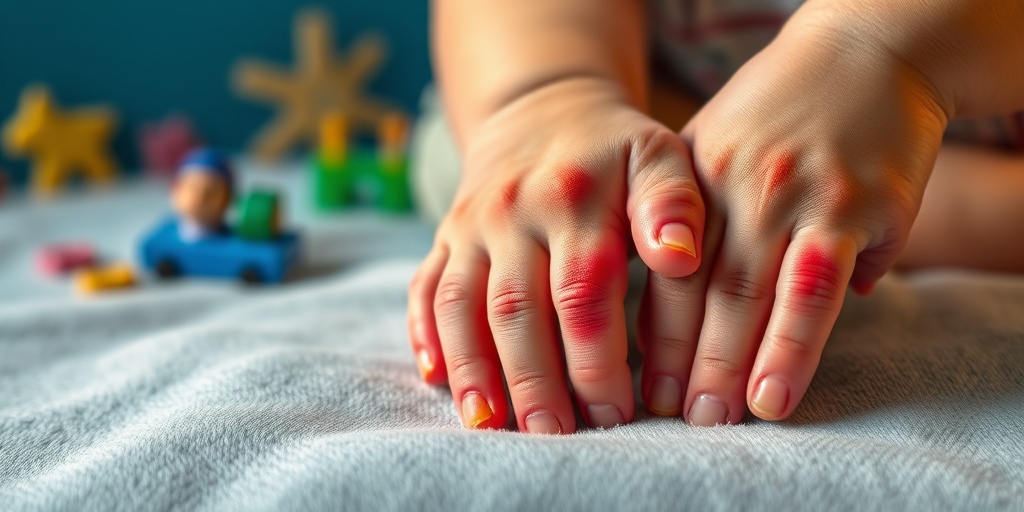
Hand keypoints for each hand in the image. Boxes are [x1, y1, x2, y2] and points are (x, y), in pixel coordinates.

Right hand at [408, 78, 705, 432]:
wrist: (543, 110)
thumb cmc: (614, 150)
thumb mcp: (658, 155)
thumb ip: (673, 204)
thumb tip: (680, 258)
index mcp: (573, 198)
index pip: (583, 294)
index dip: (597, 360)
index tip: (618, 413)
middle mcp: (512, 212)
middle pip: (516, 311)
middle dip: (534, 381)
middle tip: (556, 437)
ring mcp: (470, 226)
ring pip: (460, 306)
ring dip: (473, 370)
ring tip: (490, 425)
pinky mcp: (445, 238)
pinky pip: (424, 289)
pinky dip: (425, 335)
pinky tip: (436, 379)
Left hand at [637, 9, 948, 424]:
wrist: (868, 50)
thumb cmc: (783, 110)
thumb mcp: (716, 145)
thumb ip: (692, 218)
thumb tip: (686, 303)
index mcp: (693, 177)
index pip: (661, 266)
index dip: (649, 330)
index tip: (638, 381)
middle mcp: (734, 185)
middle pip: (696, 288)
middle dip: (680, 360)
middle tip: (672, 416)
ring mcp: (793, 194)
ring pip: (751, 294)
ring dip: (728, 364)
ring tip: (716, 418)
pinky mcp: (852, 204)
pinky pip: (816, 287)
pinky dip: (792, 345)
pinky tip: (775, 391)